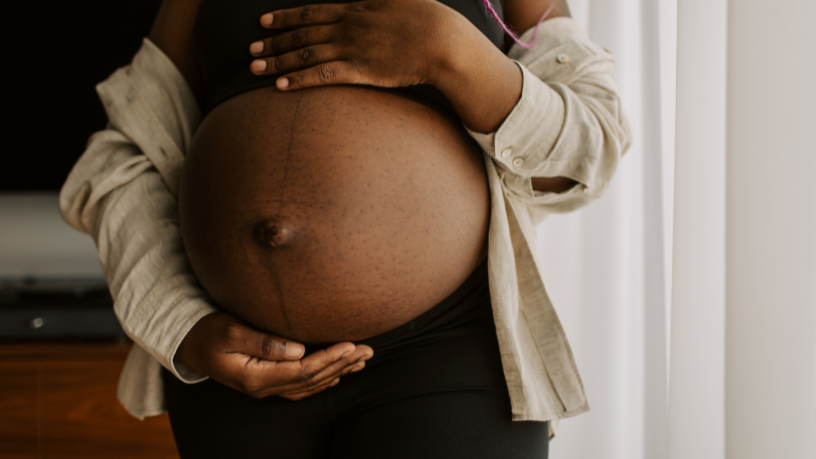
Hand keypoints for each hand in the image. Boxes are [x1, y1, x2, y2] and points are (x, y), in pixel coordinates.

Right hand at [174, 312, 373, 399]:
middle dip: (342, 364)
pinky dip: (323, 377)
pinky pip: (302, 385)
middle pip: (311, 380)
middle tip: (368, 350)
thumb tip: (297, 349)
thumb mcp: (229, 331)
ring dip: (338, 371)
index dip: (329, 359)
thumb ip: (263, 341)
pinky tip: (339, 371)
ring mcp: (265, 387)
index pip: (302, 371)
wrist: (187, 343)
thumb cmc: (207, 332)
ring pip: (310, 384)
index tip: (351, 345)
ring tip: (362, 359)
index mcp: (256, 377)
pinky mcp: (267, 381)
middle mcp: (264, 387)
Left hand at [247, 0, 464, 89]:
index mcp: (355, 8)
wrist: (442, 40)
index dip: (284, 18)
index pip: (310, 12)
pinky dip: (299, 80)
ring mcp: (352, 48)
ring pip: (305, 55)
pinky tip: (281, 87)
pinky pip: (322, 75)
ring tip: (255, 69)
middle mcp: (347, 27)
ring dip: (278, 62)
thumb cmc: (426, 18)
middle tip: (250, 51)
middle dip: (273, 43)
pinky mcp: (360, 71)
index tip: (263, 23)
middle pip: (301, 34)